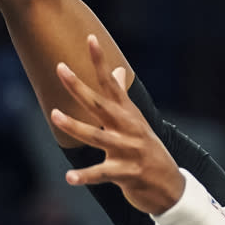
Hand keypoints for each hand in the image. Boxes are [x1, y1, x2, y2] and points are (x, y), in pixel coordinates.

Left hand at [50, 35, 184, 214]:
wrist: (170, 186)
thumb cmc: (148, 150)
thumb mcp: (137, 121)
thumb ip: (122, 97)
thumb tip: (118, 70)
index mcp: (128, 115)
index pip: (111, 83)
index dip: (100, 61)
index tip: (90, 38)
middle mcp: (128, 129)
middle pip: (100, 104)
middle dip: (79, 86)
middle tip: (60, 68)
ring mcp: (128, 151)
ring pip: (97, 136)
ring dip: (75, 126)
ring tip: (54, 115)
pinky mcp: (126, 173)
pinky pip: (101, 174)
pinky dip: (84, 176)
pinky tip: (69, 177)